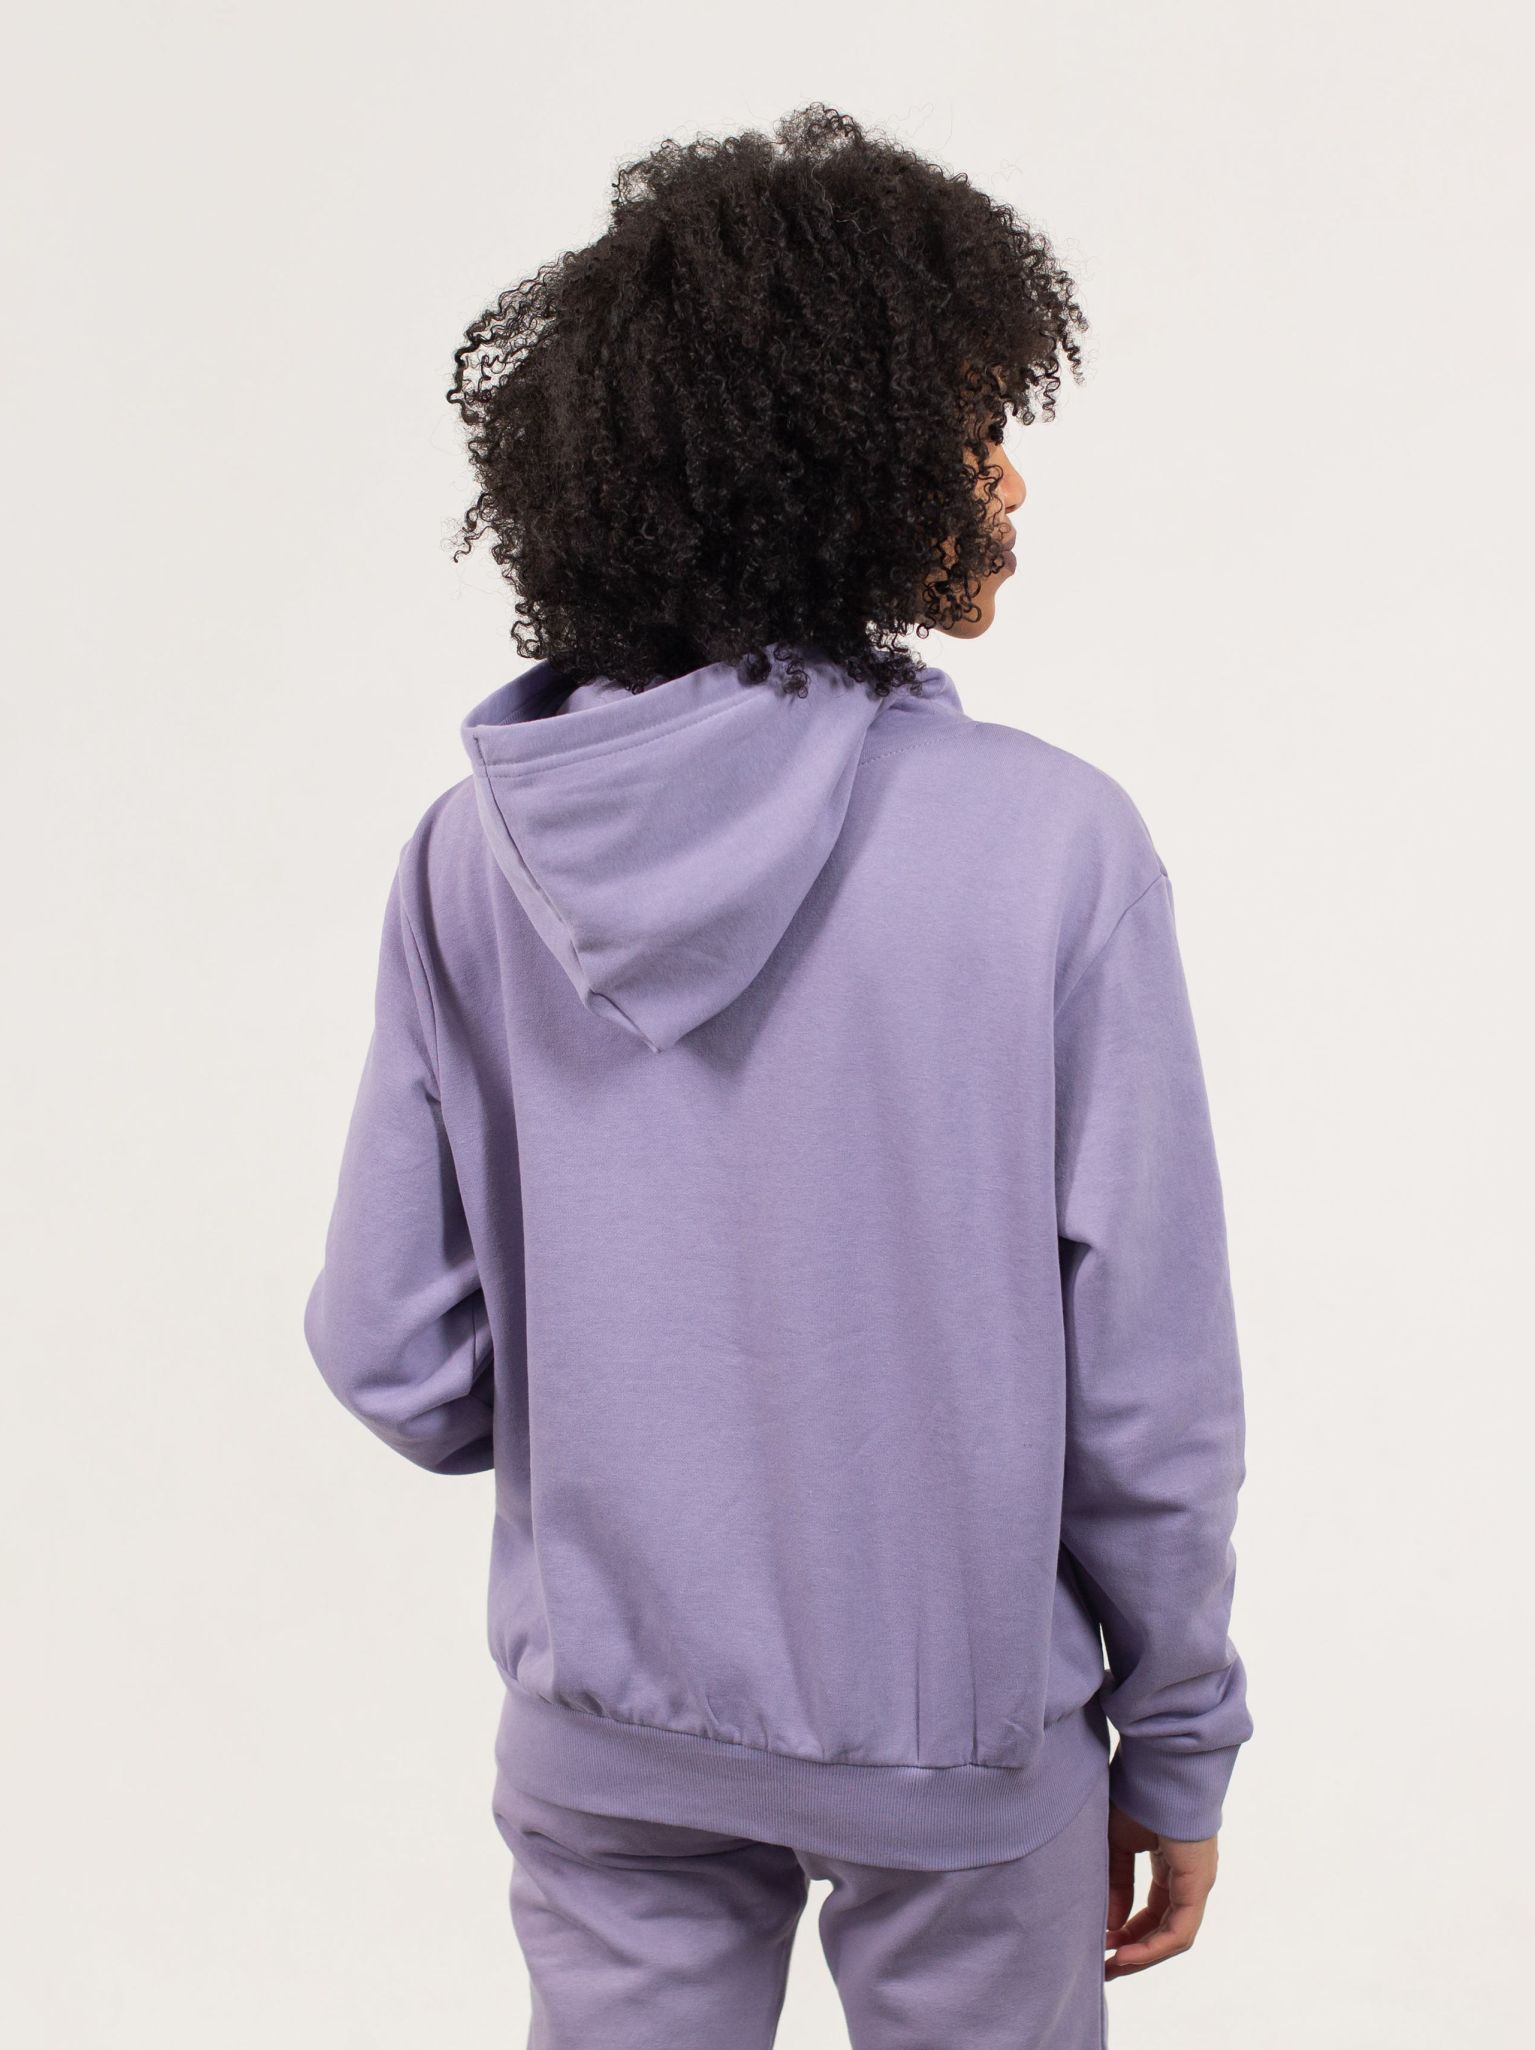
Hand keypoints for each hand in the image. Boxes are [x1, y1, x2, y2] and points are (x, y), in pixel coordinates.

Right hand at [1104, 1801, 1218, 1978]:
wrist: (1159, 1766)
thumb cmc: (1137, 1793)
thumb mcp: (1117, 1843)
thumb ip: (1117, 1882)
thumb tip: (1112, 1924)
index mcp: (1171, 1864)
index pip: (1153, 1911)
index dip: (1128, 1931)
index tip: (1101, 1944)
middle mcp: (1188, 1878)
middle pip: (1164, 1929)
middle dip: (1134, 1951)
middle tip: (1106, 1968)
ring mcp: (1197, 1883)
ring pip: (1173, 1936)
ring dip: (1143, 1956)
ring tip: (1112, 1967)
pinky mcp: (1198, 1884)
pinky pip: (1180, 1929)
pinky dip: (1153, 1946)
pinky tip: (1126, 1953)